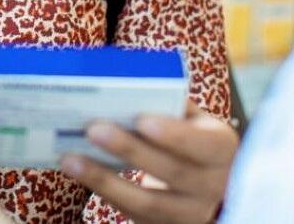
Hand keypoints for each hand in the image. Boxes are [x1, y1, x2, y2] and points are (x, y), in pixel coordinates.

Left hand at [61, 102, 238, 223]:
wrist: (211, 185)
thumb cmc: (195, 139)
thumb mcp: (195, 120)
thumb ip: (172, 104)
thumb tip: (129, 84)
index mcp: (222, 149)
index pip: (201, 144)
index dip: (173, 135)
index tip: (142, 119)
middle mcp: (212, 186)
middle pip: (170, 172)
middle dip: (130, 150)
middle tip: (93, 129)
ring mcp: (189, 214)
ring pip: (147, 203)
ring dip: (105, 180)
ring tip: (71, 158)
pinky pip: (133, 215)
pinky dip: (104, 192)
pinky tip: (80, 173)